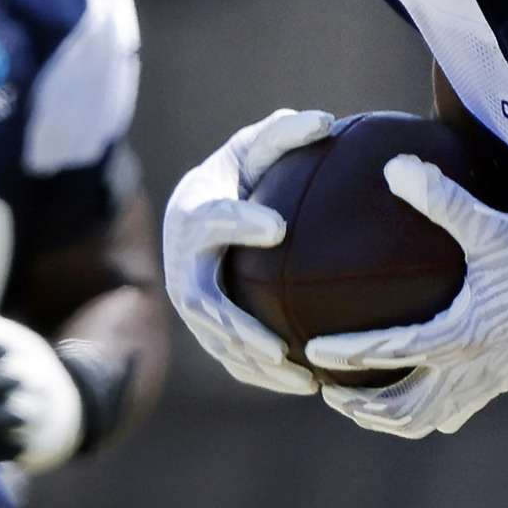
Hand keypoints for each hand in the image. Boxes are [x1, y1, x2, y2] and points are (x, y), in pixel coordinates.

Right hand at [161, 107, 343, 394]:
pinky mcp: (204, 325)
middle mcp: (183, 260)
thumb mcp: (256, 149)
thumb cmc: (241, 175)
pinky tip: (308, 386)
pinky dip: (263, 375)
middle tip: (280, 346)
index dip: (239, 223)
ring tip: (304, 380)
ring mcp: (189, 297)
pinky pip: (230, 358)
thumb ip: (284, 135)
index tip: (278, 228)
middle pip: (200, 302)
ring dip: (256, 364)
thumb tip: (324, 121)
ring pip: (216, 341)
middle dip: (238, 327)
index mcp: (195, 211)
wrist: (208, 213)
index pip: (211, 220)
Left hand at [306, 155, 507, 438]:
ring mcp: (482, 384)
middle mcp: (467, 370)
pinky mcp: (496, 385)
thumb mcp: (493, 228)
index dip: (348, 355)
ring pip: (423, 421)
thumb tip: (396, 169)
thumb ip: (444, 201)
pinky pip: (451, 414)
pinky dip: (423, 416)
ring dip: (386, 419)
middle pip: (401, 410)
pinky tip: (409, 399)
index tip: (312, 353)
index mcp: (459, 335)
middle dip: (359, 407)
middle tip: (326, 389)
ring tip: (357, 404)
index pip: (391, 353)